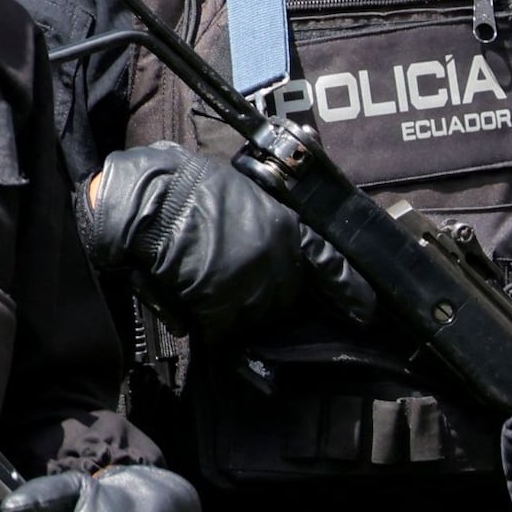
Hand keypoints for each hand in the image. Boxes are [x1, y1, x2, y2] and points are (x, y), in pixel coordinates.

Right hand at [78, 143, 354, 332]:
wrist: (146, 201)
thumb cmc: (183, 185)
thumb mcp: (239, 190)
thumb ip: (262, 220)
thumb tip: (268, 244)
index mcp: (284, 225)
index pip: (328, 262)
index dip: (349, 289)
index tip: (365, 309)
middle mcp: (277, 259)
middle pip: (285, 295)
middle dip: (263, 291)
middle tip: (228, 273)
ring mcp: (251, 286)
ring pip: (253, 314)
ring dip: (233, 306)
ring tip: (203, 279)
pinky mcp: (222, 306)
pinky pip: (221, 327)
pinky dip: (206, 318)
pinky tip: (188, 294)